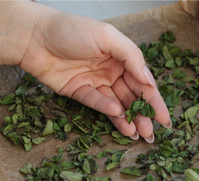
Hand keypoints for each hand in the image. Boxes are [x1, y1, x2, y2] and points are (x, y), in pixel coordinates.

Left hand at [17, 5, 170, 141]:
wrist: (33, 36)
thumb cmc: (71, 28)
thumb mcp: (108, 36)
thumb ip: (131, 57)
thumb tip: (149, 81)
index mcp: (121, 57)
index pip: (143, 82)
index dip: (155, 101)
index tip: (164, 118)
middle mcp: (111, 70)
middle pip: (132, 97)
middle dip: (143, 115)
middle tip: (151, 134)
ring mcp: (95, 82)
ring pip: (117, 104)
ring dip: (128, 119)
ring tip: (138, 134)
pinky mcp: (79, 92)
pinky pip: (97, 103)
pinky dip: (108, 111)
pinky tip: (119, 117)